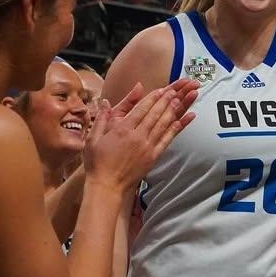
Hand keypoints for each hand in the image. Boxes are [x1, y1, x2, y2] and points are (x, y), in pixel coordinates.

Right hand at [84, 80, 198, 190]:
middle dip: (166, 100)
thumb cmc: (97, 163)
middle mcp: (137, 136)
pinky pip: (167, 139)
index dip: (153, 98)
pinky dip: (176, 128)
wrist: (108, 187)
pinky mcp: (153, 157)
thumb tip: (105, 101)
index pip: (141, 109)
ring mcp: (147, 147)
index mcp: (122, 130)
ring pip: (163, 124)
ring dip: (173, 110)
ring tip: (181, 99)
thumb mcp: (93, 139)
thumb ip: (101, 118)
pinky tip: (183, 120)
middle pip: (155, 114)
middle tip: (176, 89)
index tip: (161, 89)